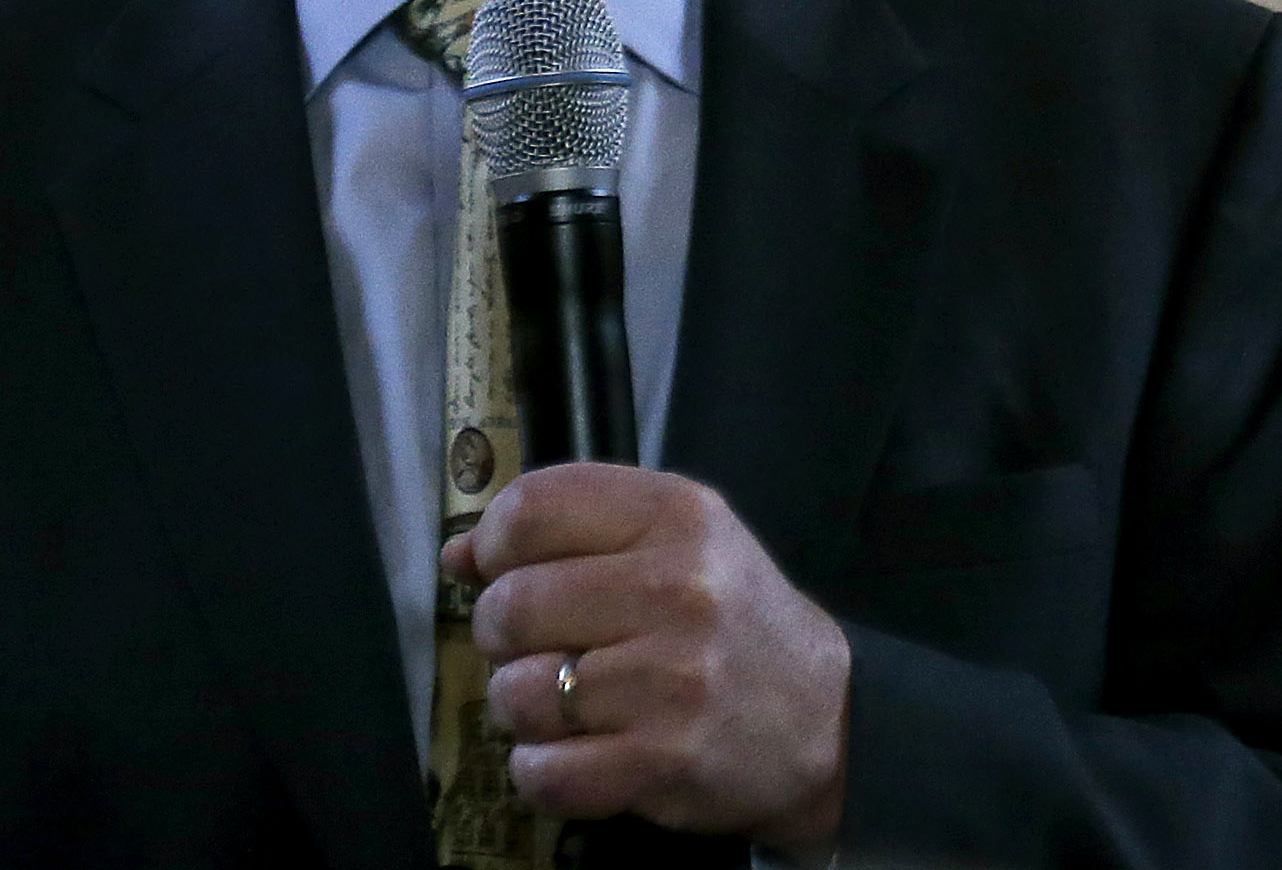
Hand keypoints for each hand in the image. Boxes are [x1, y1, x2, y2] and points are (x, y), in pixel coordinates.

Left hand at [441, 462, 849, 849]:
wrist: (823, 715)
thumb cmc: (731, 618)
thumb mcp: (675, 542)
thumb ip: (571, 531)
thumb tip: (458, 555)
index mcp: (678, 515)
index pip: (534, 508)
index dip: (495, 544)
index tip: (506, 570)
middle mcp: (677, 589)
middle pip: (512, 605)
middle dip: (503, 634)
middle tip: (539, 646)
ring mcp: (671, 680)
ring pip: (516, 694)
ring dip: (521, 709)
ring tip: (564, 704)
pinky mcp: (663, 761)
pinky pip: (542, 772)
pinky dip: (540, 771)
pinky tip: (576, 753)